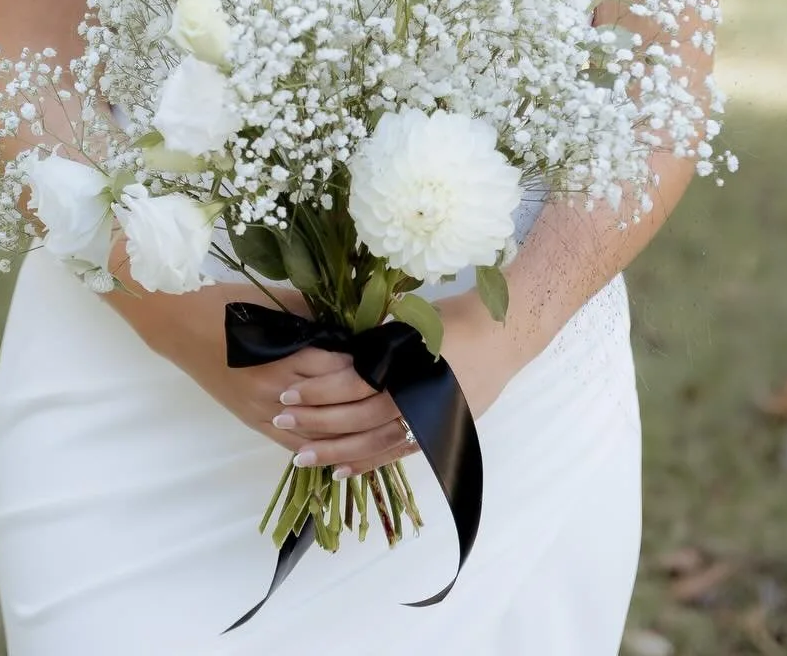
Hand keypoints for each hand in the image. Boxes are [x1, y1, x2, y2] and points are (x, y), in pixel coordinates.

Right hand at [111, 270, 389, 458]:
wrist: (180, 325)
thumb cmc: (227, 305)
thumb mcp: (275, 302)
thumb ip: (314, 316)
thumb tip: (352, 322)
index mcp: (284, 358)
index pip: (340, 371)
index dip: (368, 367)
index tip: (392, 360)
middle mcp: (276, 393)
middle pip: (335, 406)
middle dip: (367, 401)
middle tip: (395, 392)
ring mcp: (263, 413)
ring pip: (318, 435)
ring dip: (349, 432)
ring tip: (379, 424)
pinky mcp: (252, 423)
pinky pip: (294, 444)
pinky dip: (320, 447)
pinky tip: (344, 448)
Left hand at [257, 291, 519, 480]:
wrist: (505, 335)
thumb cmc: (457, 318)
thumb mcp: (411, 319)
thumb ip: (376, 340)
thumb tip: (336, 352)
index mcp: (406, 365)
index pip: (352, 383)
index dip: (317, 392)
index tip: (287, 396)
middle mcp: (416, 398)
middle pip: (357, 418)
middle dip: (316, 424)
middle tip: (281, 425)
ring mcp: (429, 420)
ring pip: (374, 443)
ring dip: (336, 451)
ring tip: (302, 457)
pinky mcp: (439, 432)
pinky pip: (397, 453)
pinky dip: (368, 462)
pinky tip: (343, 469)